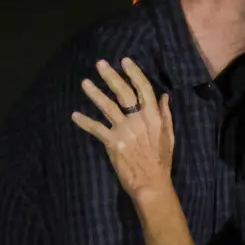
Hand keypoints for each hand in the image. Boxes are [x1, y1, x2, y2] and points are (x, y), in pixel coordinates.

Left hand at [71, 58, 174, 198]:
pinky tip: (74, 115)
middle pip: (123, 93)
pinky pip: (96, 128)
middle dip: (111, 76)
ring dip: (95, 94)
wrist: (151, 183)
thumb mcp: (169, 136)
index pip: (143, 89)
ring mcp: (125, 130)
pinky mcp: (113, 142)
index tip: (125, 61)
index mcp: (153, 116)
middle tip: (100, 64)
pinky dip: (84, 122)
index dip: (134, 73)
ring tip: (84, 82)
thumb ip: (165, 115)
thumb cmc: (162, 161)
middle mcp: (138, 119)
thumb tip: (163, 96)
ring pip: (107, 107)